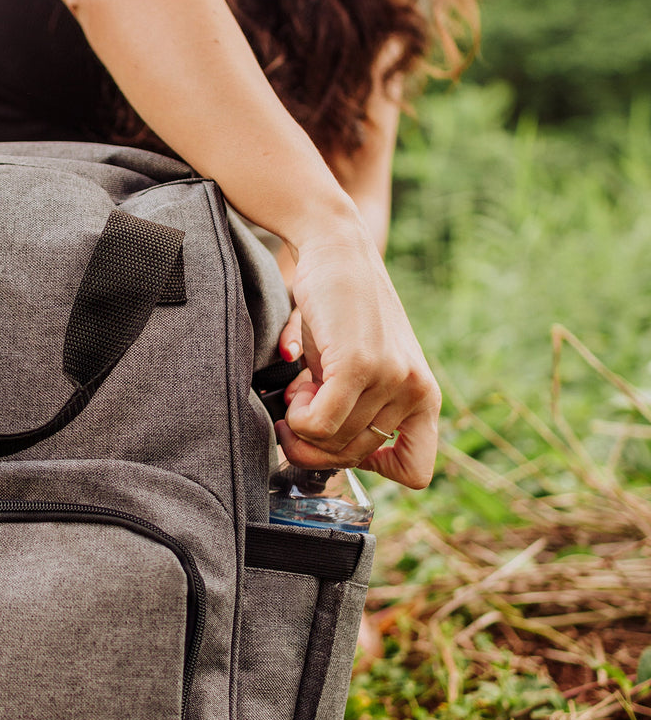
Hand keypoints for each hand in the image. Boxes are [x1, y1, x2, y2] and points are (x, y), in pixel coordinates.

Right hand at [273, 217, 440, 488]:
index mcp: (424, 395)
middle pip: (355, 459)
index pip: (417, 471)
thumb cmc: (340, 309)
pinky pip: (318, 425)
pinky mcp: (361, 365)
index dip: (372, 467)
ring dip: (302, 421)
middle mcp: (416, 390)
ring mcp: (392, 378)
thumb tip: (317, 454)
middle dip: (318, 442)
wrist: (335, 248)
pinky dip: (296, 416)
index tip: (340, 440)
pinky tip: (296, 384)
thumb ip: (356, 411)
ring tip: (301, 383)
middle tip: (301, 407)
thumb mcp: (362, 366)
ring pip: (333, 443)